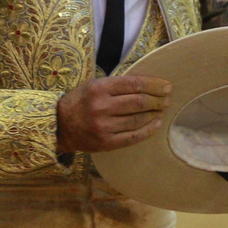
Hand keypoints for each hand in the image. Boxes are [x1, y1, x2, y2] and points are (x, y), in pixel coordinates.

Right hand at [55, 76, 171, 153]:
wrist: (60, 126)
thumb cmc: (80, 102)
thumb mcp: (94, 85)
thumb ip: (117, 85)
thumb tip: (148, 85)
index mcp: (99, 89)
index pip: (134, 84)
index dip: (154, 85)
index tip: (166, 86)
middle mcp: (101, 107)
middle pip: (139, 102)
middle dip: (158, 100)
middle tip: (167, 98)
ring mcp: (104, 127)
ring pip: (138, 119)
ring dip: (155, 114)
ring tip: (162, 109)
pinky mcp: (106, 143)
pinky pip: (133, 137)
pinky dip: (148, 130)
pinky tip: (156, 124)